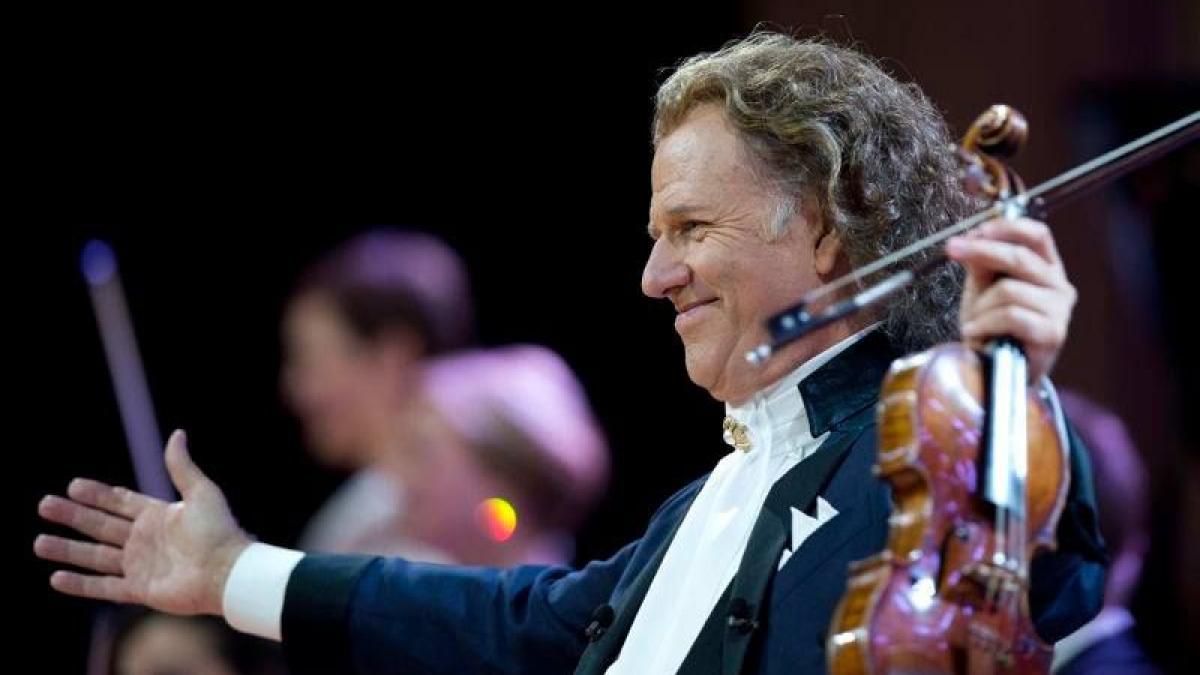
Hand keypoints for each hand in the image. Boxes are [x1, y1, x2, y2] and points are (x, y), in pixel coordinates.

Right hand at [34, 430, 250, 615]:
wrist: (227, 572)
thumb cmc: (218, 531)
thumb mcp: (201, 492)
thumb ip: (182, 466)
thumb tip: (177, 433)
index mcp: (158, 516)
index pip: (120, 503)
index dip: (98, 495)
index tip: (73, 485)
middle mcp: (145, 540)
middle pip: (100, 526)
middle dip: (72, 516)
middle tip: (44, 505)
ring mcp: (141, 566)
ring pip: (95, 557)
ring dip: (67, 550)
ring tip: (39, 542)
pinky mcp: (140, 590)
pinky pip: (104, 587)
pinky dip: (80, 584)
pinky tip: (56, 577)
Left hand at [947, 217, 1075, 382]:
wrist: (998, 370)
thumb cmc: (992, 328)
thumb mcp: (982, 289)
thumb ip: (981, 264)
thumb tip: (970, 239)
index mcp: (1047, 268)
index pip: (1037, 234)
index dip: (1007, 227)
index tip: (975, 230)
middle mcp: (1059, 286)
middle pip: (1021, 256)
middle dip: (981, 251)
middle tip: (952, 249)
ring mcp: (1059, 310)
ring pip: (1009, 290)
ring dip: (981, 306)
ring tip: (974, 321)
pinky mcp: (1052, 333)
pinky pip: (1011, 316)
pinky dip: (985, 323)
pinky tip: (976, 332)